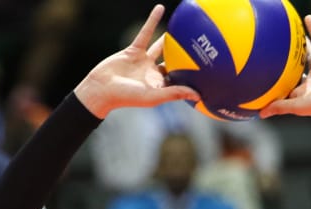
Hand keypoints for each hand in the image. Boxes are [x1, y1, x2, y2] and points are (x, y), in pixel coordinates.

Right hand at [73, 5, 197, 118]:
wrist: (102, 88)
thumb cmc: (127, 97)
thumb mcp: (153, 96)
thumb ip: (175, 93)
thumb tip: (198, 95)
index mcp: (160, 86)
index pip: (180, 80)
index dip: (192, 76)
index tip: (209, 71)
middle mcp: (153, 73)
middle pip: (173, 63)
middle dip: (186, 57)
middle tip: (202, 47)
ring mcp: (144, 61)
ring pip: (161, 46)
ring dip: (171, 37)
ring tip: (184, 27)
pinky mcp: (134, 50)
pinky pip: (146, 33)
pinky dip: (152, 21)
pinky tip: (160, 8)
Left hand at [259, 16, 310, 132]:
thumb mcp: (300, 106)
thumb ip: (282, 107)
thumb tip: (261, 114)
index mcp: (300, 94)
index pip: (283, 88)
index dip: (273, 83)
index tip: (260, 77)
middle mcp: (308, 83)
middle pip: (293, 72)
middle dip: (283, 65)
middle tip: (270, 54)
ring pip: (306, 57)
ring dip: (298, 46)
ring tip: (289, 35)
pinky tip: (308, 19)